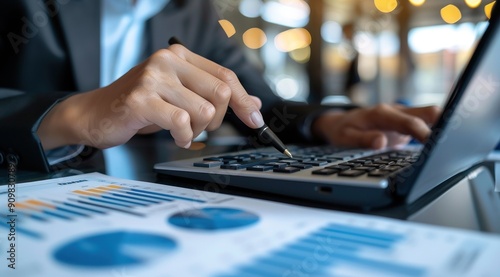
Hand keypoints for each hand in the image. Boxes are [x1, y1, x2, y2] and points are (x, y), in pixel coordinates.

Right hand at [37, 45, 263, 149]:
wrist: (95, 113)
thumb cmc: (140, 106)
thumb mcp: (180, 96)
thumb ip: (212, 95)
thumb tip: (254, 104)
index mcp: (180, 56)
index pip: (225, 76)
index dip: (245, 101)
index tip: (255, 120)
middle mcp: (168, 61)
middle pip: (220, 92)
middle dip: (218, 119)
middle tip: (201, 127)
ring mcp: (153, 78)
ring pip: (204, 110)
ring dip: (198, 130)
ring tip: (182, 131)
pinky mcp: (141, 99)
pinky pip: (181, 123)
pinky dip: (184, 137)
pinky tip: (176, 137)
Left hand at [311, 104, 440, 148]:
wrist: (340, 122)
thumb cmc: (343, 130)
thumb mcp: (345, 138)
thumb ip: (363, 140)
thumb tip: (380, 142)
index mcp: (381, 113)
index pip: (408, 122)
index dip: (423, 132)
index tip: (434, 143)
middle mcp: (395, 110)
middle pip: (427, 111)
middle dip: (443, 123)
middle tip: (453, 141)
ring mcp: (403, 114)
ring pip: (430, 114)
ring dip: (443, 125)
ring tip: (455, 142)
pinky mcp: (407, 121)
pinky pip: (426, 122)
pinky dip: (437, 129)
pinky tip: (445, 141)